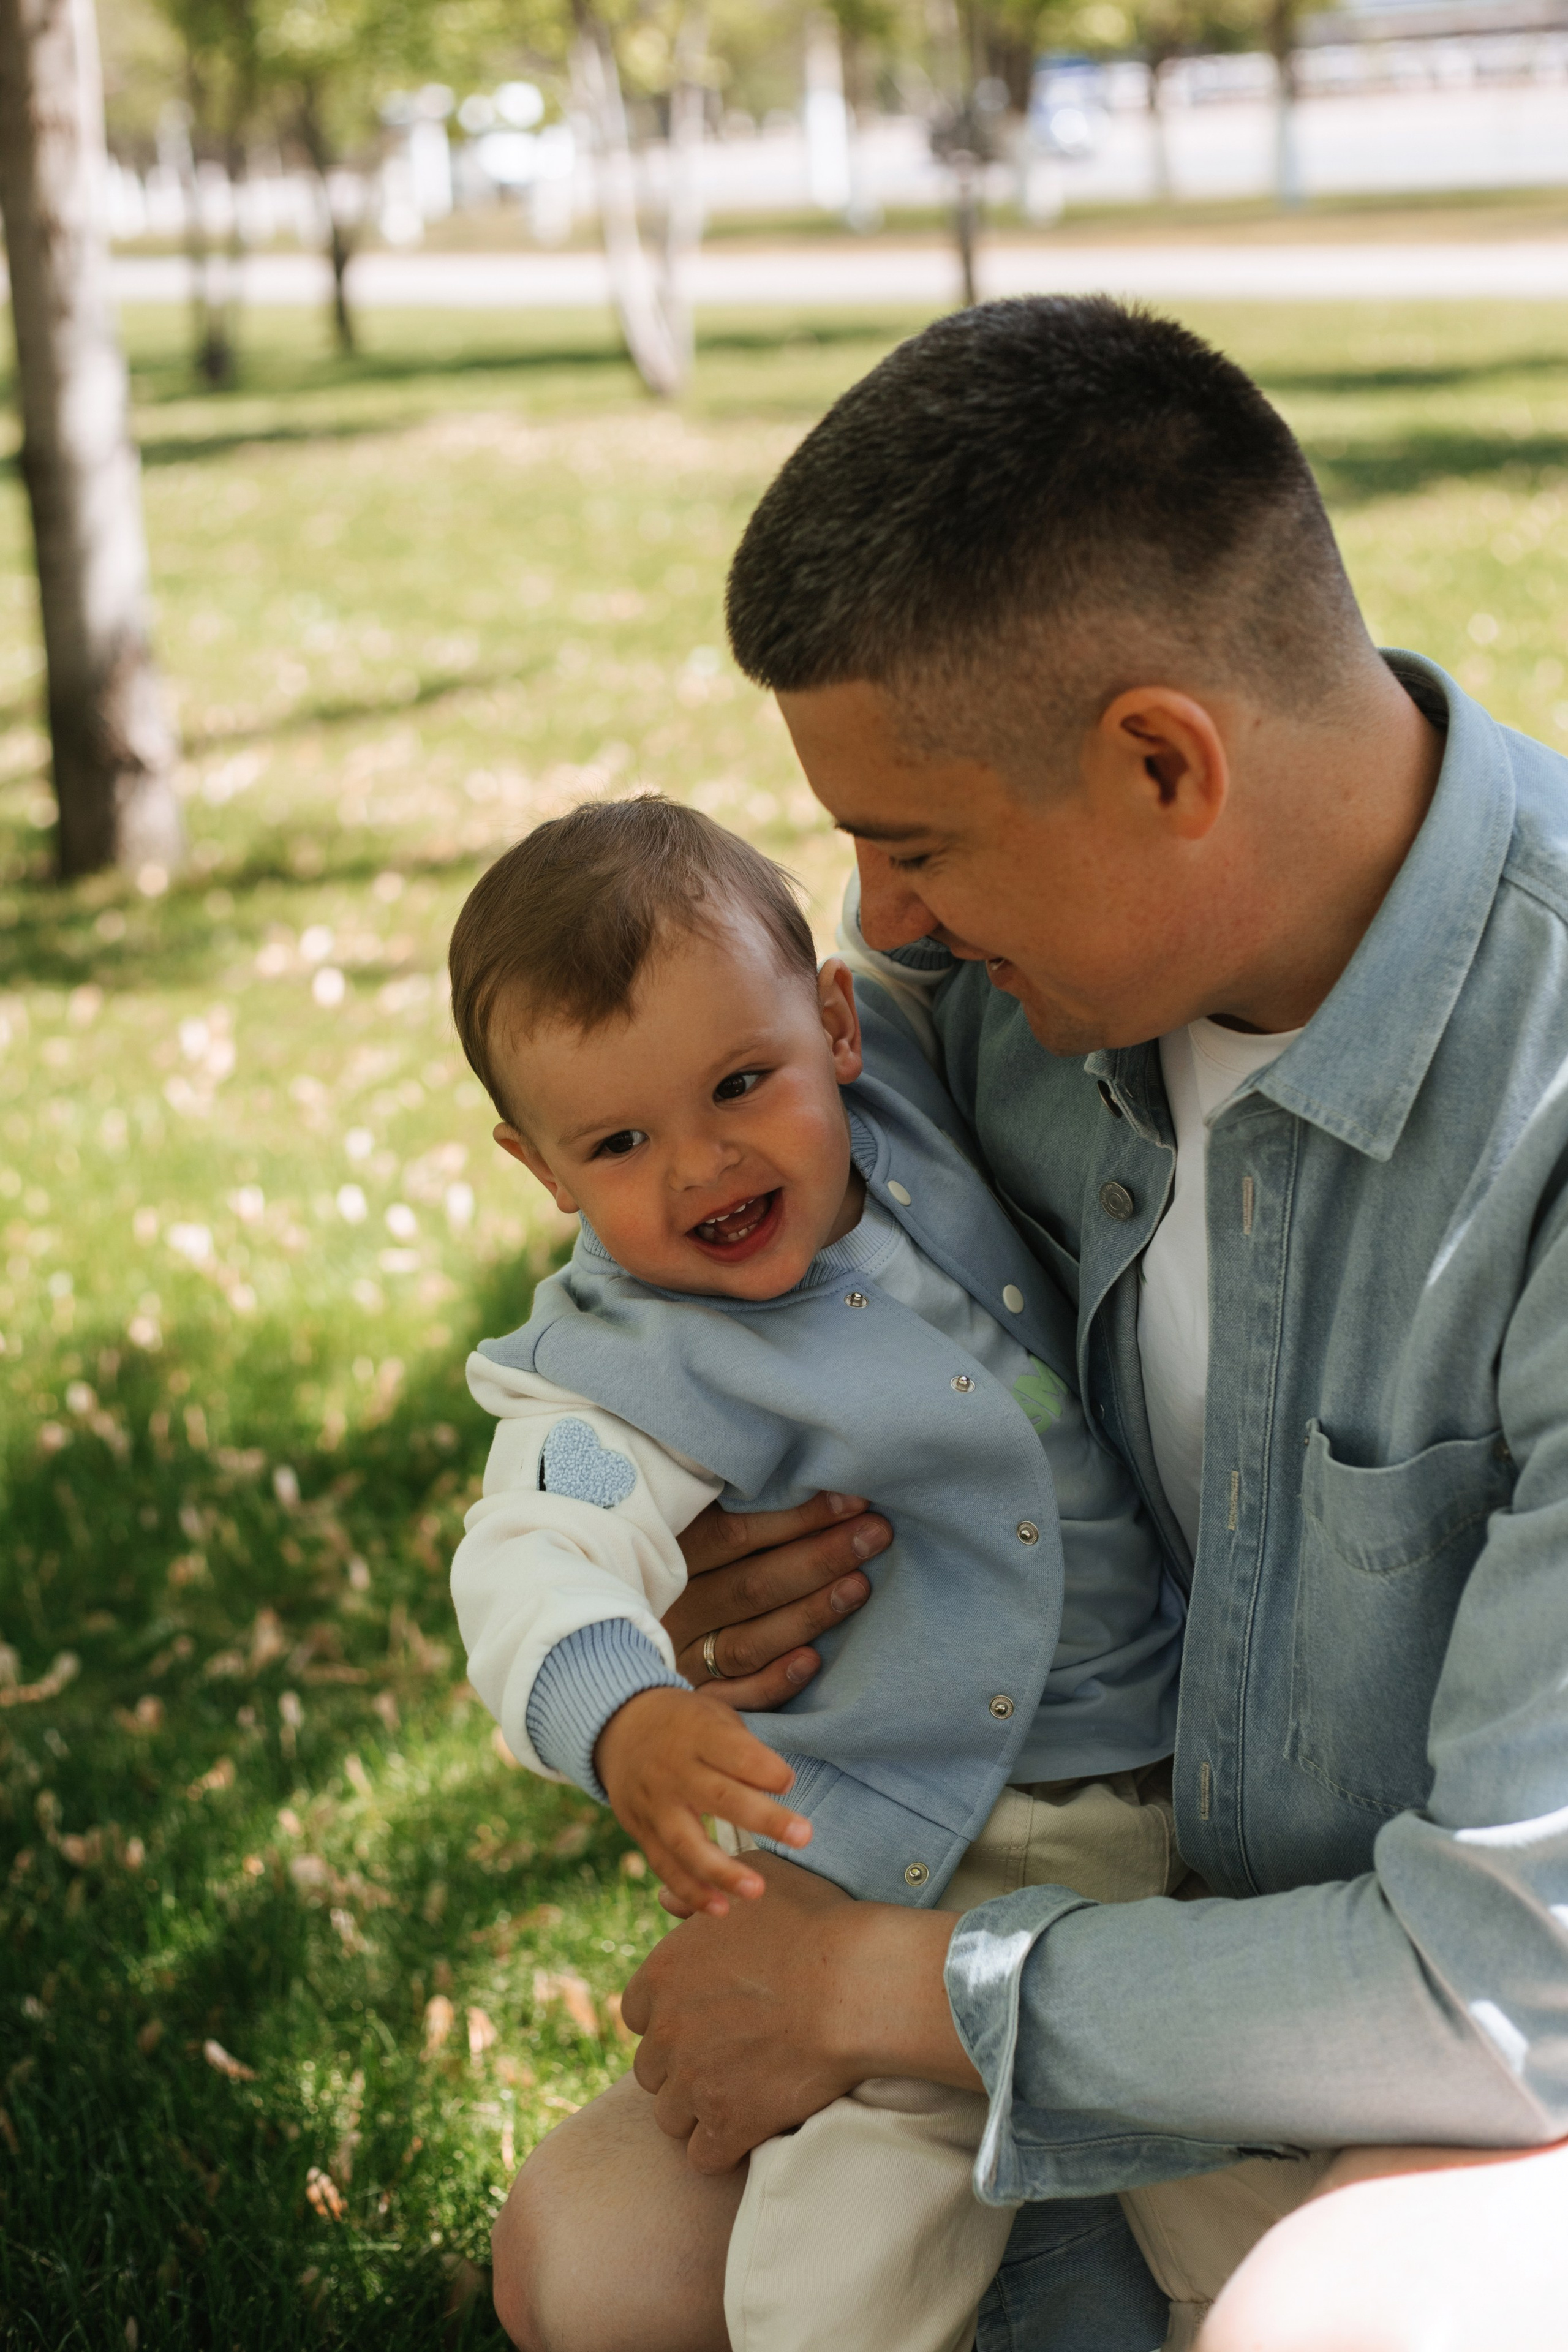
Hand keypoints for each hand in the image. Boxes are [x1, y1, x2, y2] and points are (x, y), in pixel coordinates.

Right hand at [595, 1688, 811, 1917]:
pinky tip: (720, 1909)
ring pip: (686, 1842)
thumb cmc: (688, 1724)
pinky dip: (690, 1891)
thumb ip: (745, 1750)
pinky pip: (665, 1865)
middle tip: (804, 1836)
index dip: (764, 1768)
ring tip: (757, 1891)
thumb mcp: (715, 1716)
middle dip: (763, 1819)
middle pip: (719, 1797)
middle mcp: (674, 1769)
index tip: (789, 1782)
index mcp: (698, 1733)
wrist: (621, 1728)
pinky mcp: (641, 1831)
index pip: (735, 1752)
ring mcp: (654, 1803)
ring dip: (722, 1870)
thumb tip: (781, 1788)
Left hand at [621, 1853, 975, 2172]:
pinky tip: (751, 2128)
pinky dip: (723, 2147)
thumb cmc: (812, 1924)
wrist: (854, 1984)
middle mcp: (666, 2033)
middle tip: (728, 2058)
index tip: (704, 2019)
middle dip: (683, 2066)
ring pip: (671, 2116)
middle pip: (652, 2069)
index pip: (638, 2014)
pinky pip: (702, 2156)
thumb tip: (664, 1901)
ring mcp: (693, 2084)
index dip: (670, 2018)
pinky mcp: (728, 2125)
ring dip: (700, 2110)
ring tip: (741, 2093)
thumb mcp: (753, 1885)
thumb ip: (700, 1896)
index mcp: (662, 1976)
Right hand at [665, 1491, 890, 1709]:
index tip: (853, 1502)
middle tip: (875, 1536)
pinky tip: (812, 1661)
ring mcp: (678, 1654)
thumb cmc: (670, 1561)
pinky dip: (771, 1682)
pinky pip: (732, 1697)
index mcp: (667, 1555)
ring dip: (807, 1615)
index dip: (799, 1519)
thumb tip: (805, 1478)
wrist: (614, 1637)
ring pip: (748, 1641)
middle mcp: (673, 1606)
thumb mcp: (681, 1524)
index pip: (736, 1535)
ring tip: (859, 1587)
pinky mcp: (690, 1697)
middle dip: (820, 1559)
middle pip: (751, 1586)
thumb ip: (722, 1507)